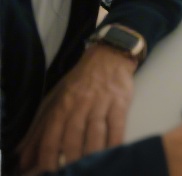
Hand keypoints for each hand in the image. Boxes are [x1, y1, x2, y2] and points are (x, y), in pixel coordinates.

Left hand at [18, 45, 136, 172]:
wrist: (107, 58)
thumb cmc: (78, 83)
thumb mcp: (52, 101)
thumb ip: (37, 129)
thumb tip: (22, 157)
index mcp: (60, 106)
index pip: (51, 136)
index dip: (48, 157)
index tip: (48, 172)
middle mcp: (78, 106)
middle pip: (73, 137)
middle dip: (71, 159)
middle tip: (72, 174)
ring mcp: (100, 104)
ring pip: (95, 133)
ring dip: (92, 153)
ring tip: (91, 168)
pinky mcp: (120, 102)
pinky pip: (117, 125)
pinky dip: (115, 141)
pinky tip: (113, 153)